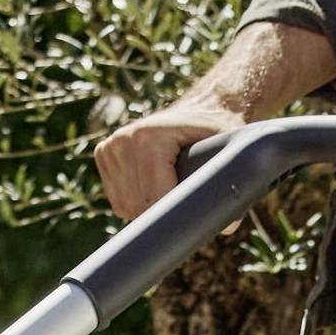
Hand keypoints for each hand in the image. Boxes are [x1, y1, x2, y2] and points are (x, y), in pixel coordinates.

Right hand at [94, 98, 255, 220]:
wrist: (201, 108)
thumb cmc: (217, 132)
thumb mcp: (229, 152)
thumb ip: (231, 184)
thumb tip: (227, 226)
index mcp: (148, 137)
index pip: (153, 196)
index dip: (172, 215)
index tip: (188, 224)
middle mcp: (124, 140)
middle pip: (138, 205)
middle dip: (161, 214)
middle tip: (184, 206)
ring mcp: (111, 146)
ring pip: (126, 206)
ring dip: (147, 209)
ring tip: (170, 193)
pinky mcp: (104, 154)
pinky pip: (118, 199)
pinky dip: (135, 202)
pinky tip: (153, 187)